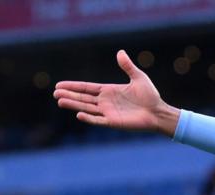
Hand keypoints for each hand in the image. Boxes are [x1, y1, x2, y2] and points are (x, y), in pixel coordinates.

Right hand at [53, 49, 178, 135]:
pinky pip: (98, 120)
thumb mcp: (138, 78)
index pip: (87, 88)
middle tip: (54, 94)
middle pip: (83, 98)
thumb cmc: (150, 96)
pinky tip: (78, 114)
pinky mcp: (114, 122)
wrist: (159, 112)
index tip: (59, 85)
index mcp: (109, 91)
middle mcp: (106, 102)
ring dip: (74, 105)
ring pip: (87, 108)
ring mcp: (109, 112)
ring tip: (60, 101)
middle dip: (69, 95)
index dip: (73, 86)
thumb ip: (128, 66)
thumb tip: (120, 52)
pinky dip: (89, 118)